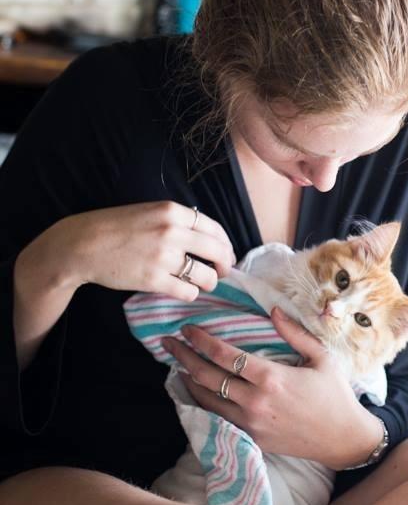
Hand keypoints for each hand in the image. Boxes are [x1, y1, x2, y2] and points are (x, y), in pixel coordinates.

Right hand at [51, 200, 235, 302]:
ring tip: (202, 283)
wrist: (84, 244)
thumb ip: (178, 221)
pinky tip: (184, 290)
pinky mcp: (154, 280)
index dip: (226, 245)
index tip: (226, 254)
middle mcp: (172, 232)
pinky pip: (188, 291)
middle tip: (223, 271)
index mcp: (173, 211)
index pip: (215, 229)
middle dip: (225, 265)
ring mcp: (164, 257)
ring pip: (206, 276)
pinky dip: (191, 293)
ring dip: (209, 282)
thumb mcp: (150, 212)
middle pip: (217, 252)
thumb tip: (207, 238)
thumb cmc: (117, 227)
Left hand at [163, 305, 384, 469]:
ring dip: (188, 380)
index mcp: (271, 377)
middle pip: (207, 376)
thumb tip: (272, 310)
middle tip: (168, 341)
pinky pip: (217, 418)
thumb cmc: (334, 394)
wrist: (343, 438)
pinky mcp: (251, 439)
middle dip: (183, 356)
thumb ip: (295, 332)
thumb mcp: (321, 357)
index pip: (224, 355)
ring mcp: (250, 423)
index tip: (187, 328)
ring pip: (206, 400)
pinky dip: (201, 403)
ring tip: (176, 363)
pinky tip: (194, 390)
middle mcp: (254, 401)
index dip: (201, 340)